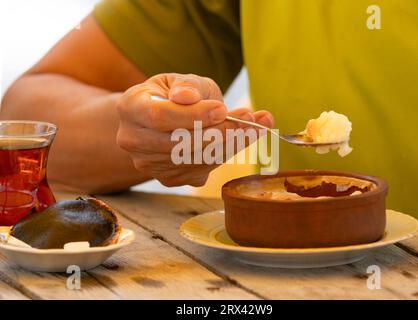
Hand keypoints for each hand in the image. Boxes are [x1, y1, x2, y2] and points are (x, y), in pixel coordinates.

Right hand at [116, 73, 273, 186]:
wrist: (160, 119)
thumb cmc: (172, 94)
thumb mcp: (179, 80)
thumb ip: (187, 85)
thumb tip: (189, 96)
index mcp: (130, 107)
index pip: (158, 116)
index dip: (192, 115)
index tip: (222, 108)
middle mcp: (132, 140)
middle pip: (179, 143)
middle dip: (222, 132)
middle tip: (255, 120)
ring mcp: (149, 164)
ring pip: (195, 159)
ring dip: (231, 144)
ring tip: (257, 125)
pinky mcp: (168, 178)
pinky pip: (202, 169)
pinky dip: (226, 154)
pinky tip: (243, 138)